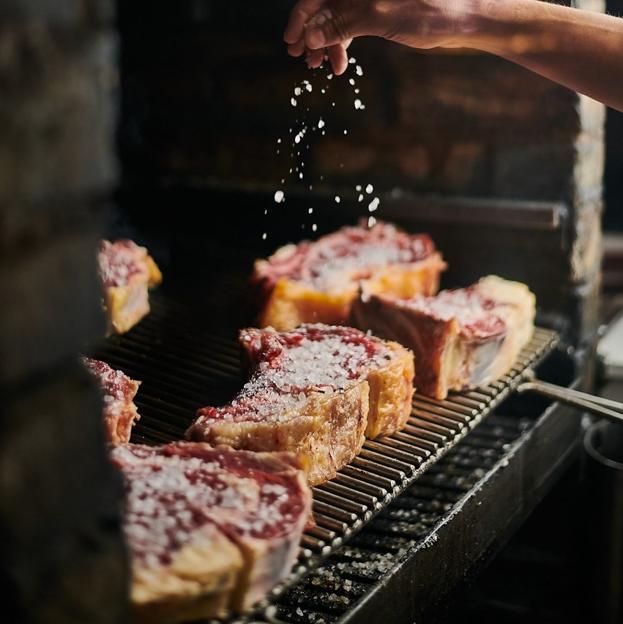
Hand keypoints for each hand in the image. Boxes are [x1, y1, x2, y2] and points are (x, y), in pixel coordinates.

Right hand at [284, 0, 472, 74]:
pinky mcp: (381, 8)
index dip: (301, 17)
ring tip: (323, 66)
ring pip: (337, 16)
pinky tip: (340, 61)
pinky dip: (344, 42)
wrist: (467, 15)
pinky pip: (352, 23)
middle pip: (325, 4)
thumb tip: (311, 36)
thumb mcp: (381, 15)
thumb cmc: (431, 9)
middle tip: (305, 60)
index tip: (291, 43)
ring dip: (328, 41)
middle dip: (313, 33)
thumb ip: (343, 22)